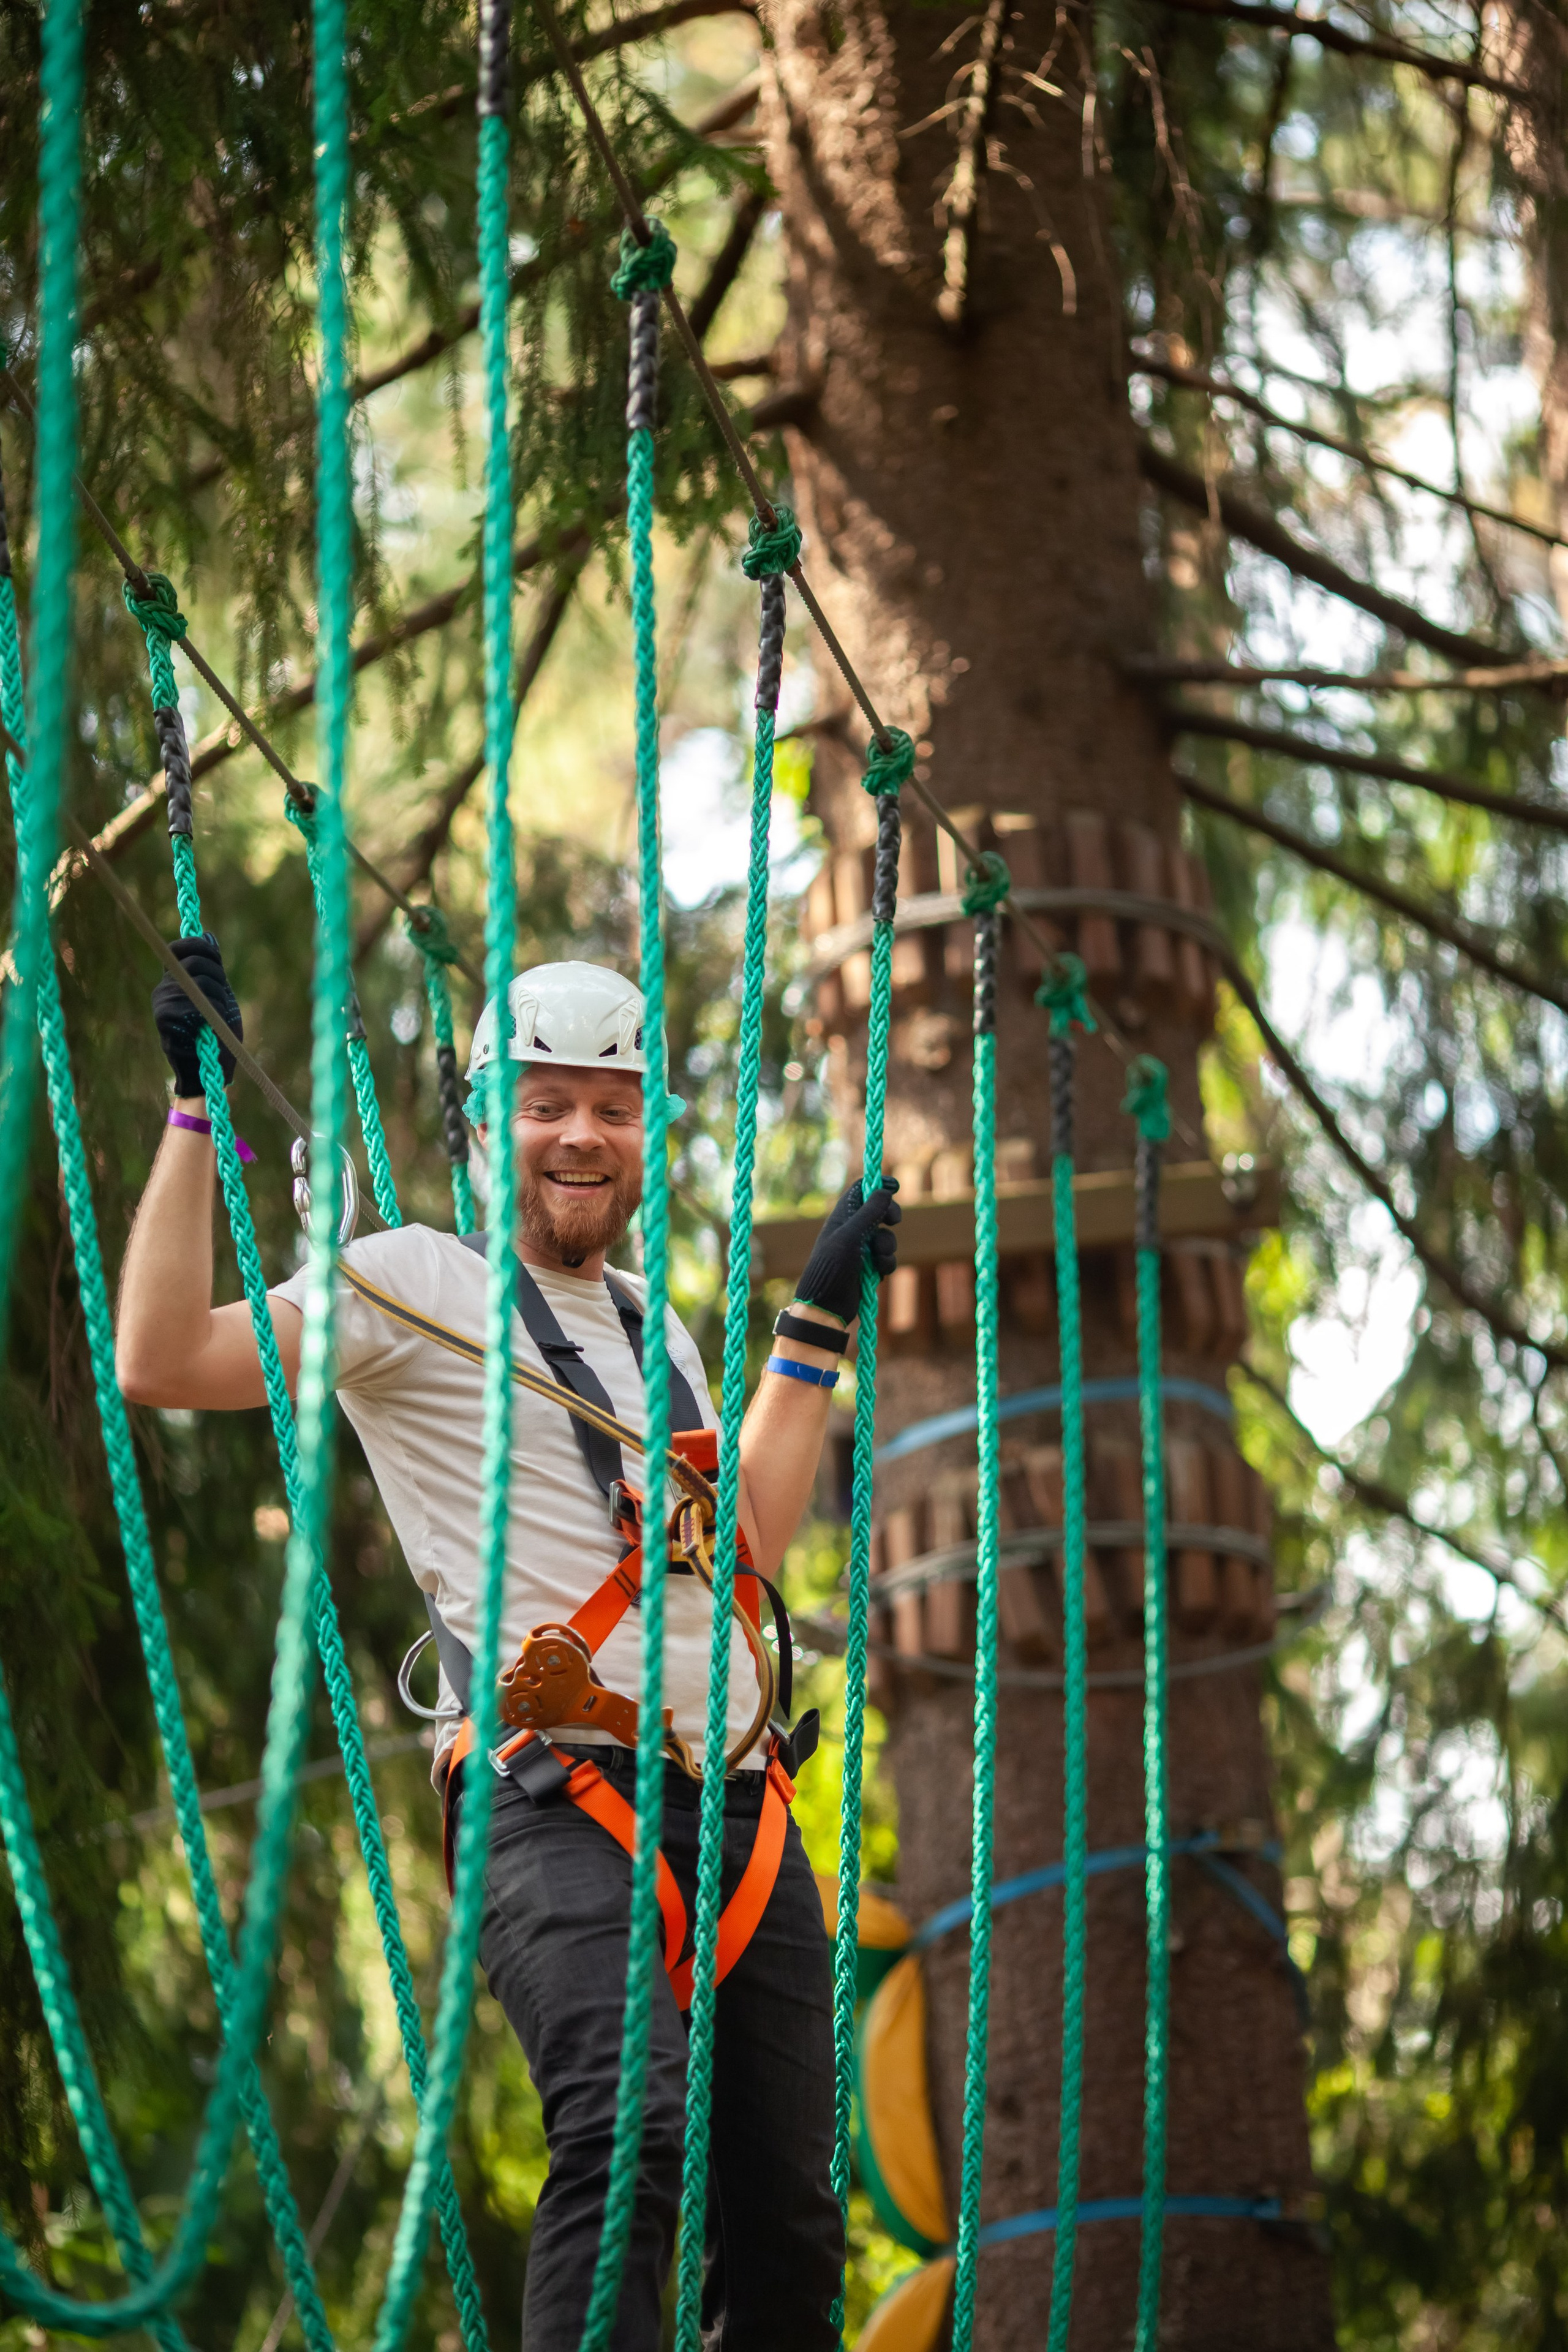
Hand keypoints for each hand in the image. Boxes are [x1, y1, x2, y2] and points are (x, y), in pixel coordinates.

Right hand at [152, 933, 241, 1097]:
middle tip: (222, 997)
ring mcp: (163, 1003)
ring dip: (219, 996)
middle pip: (195, 960)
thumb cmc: (215, 1034)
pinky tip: (212, 1026)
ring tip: (217, 1017)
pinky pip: (200, 1000)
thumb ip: (212, 968)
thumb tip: (208, 935)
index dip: (200, 946)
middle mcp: (163, 989)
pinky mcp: (167, 1018)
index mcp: (172, 982)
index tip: (216, 957)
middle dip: (218, 973)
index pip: (179, 948)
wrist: (208, 1071)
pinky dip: (215, 1012)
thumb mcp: (217, 994)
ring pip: (201, 979)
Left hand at [795, 1175, 900, 1323]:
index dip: (877, 1185)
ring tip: (878, 1257)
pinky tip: (878, 1272)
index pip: (861, 1191)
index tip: (895, 1186)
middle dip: (890, 1215)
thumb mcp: (850, 1237)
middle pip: (879, 1211)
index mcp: (842, 1216)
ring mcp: (862, 1249)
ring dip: (888, 1245)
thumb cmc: (832, 1267)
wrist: (826, 1304)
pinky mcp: (869, 1267)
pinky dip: (886, 1263)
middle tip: (894, 1221)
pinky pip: (887, 1258)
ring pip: (887, 1237)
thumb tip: (884, 1190)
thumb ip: (868, 1213)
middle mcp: (852, 1230)